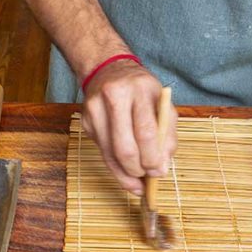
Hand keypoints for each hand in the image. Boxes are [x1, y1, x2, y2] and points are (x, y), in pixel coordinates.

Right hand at [81, 59, 177, 194]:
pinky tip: (124, 169)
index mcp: (139, 90)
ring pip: (109, 154)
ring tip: (136, 183)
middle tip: (147, 179)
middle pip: (124, 147)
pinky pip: (101, 151)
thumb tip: (162, 168)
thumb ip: (167, 135)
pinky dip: (115, 165)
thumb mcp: (162, 104)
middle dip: (137, 170)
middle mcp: (114, 97)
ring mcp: (94, 109)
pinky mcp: (85, 121)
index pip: (146, 132)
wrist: (108, 69)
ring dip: (124, 174)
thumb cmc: (141, 90)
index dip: (152, 158)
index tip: (159, 173)